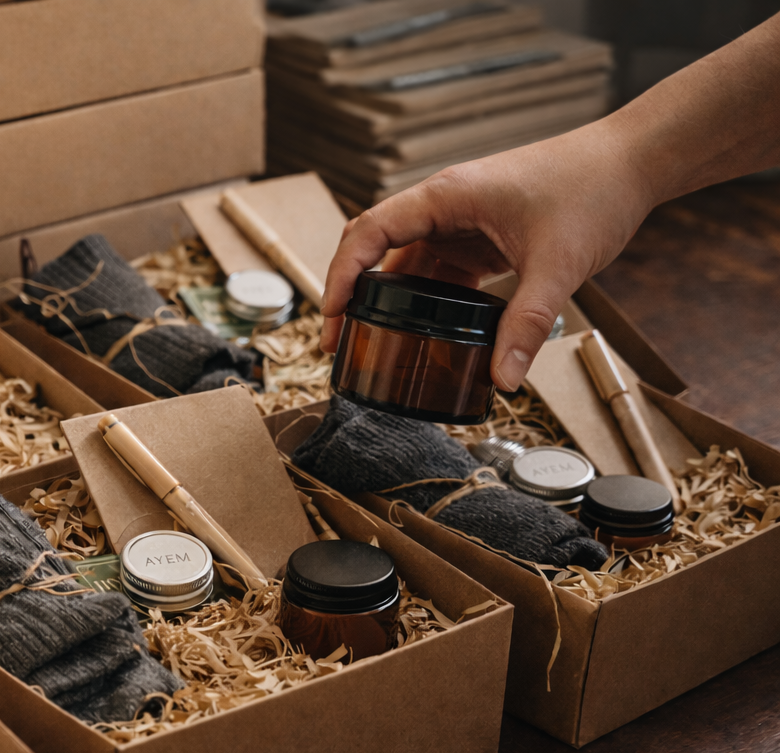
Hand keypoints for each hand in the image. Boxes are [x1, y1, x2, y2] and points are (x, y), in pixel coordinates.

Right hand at [318, 123, 656, 389]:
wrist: (632, 162)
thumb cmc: (593, 189)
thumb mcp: (559, 264)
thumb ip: (527, 323)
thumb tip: (503, 380)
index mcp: (447, 196)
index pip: (369, 231)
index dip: (341, 275)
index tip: (330, 317)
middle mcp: (444, 205)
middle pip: (376, 249)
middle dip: (351, 296)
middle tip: (337, 344)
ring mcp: (461, 221)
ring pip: (406, 264)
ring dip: (388, 304)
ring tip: (373, 347)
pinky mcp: (480, 236)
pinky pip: (439, 272)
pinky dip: (427, 303)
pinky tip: (425, 335)